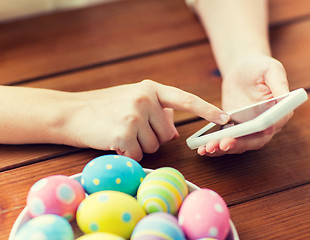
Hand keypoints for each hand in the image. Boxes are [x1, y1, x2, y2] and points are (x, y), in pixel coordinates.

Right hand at [63, 80, 228, 160]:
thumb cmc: (104, 108)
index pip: (185, 100)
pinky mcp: (124, 133)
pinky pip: (138, 155)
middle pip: (166, 135)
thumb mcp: (133, 99)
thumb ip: (157, 110)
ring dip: (139, 147)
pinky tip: (113, 142)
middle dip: (151, 138)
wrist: (72, 112)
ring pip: (154, 147)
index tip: (225, 119)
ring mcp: (134, 115)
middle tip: (129, 129)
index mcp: (151, 89)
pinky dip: (127, 155)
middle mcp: (145, 99)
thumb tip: (175, 127)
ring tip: (120, 133)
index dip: (207, 110)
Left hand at [197, 54, 291, 156]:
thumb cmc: (259, 67)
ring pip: (240, 144)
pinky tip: (202, 149)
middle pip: (255, 140)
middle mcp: (267, 125)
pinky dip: (216, 146)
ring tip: (208, 148)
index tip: (252, 131)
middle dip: (239, 144)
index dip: (264, 130)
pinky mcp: (235, 129)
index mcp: (280, 111)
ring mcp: (250, 129)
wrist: (241, 69)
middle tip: (223, 143)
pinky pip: (227, 141)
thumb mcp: (271, 69)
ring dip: (224, 149)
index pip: (274, 124)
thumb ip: (279, 83)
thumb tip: (286, 98)